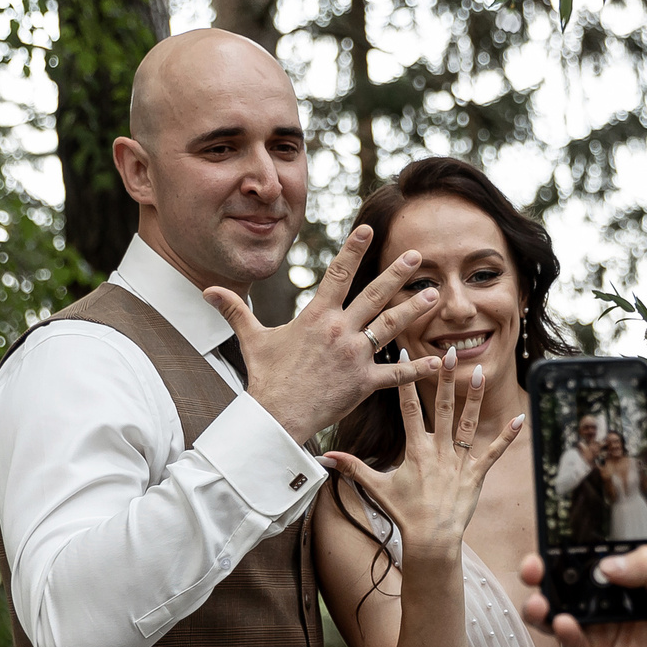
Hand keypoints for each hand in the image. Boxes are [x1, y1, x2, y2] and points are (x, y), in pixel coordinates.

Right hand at [207, 223, 443, 443]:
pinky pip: (396, 373)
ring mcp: (354, 356)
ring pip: (391, 326)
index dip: (353, 250)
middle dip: (398, 273)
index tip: (368, 229)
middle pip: (374, 295)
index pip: (337, 274)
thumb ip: (235, 311)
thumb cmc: (266, 378)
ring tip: (435, 294)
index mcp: (316, 317)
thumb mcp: (251, 339)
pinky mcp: (364, 383)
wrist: (276, 417)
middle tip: (417, 254)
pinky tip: (438, 358)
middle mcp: (339, 331)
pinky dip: (418, 367)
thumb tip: (208, 291)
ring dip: (415, 309)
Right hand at [322, 349, 524, 564]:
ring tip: (481, 372)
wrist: (431, 540)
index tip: (404, 355)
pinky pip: (494, 452)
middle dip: (444, 379)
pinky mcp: (476, 475)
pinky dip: (507, 436)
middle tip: (448, 353)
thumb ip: (352, 468)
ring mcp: (459, 462)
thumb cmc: (405, 514)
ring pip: (469, 423)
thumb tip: (323, 458)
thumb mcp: (376, 488)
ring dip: (475, 397)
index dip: (406, 381)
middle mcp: (439, 451)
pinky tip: (519, 419)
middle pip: (443, 408)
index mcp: (415, 450)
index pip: (409, 408)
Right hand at [520, 544, 646, 646]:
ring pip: (556, 610)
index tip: (555, 536)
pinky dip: (561, 632)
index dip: (571, 545)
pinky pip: (568, 642)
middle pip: (564, 580)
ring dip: (540, 602)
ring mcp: (596, 630)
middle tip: (534, 566)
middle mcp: (607, 602)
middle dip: (542, 570)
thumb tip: (607, 563)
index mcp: (629, 579)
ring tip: (539, 602)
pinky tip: (565, 624)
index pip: (593, 555)